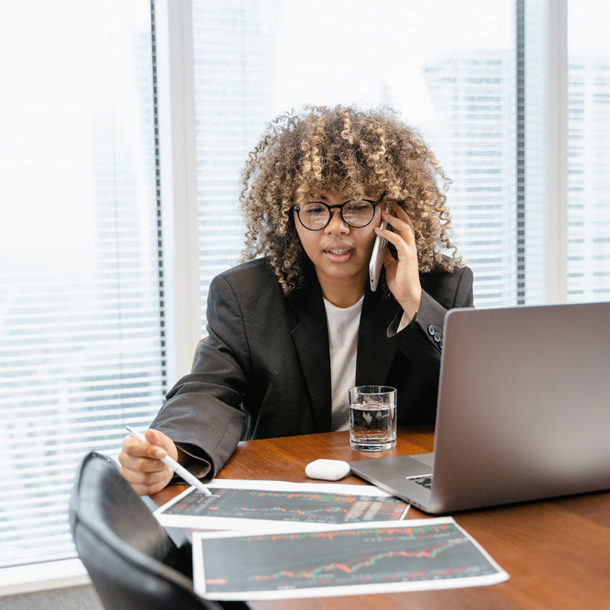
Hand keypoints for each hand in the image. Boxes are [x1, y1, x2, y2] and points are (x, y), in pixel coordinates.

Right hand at [119, 428, 177, 495]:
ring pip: (144, 479)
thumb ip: (156, 437)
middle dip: (158, 465)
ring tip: (164, 470)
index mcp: (128, 444)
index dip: (148, 451)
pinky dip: (157, 485)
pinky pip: (145, 490)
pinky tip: (159, 477)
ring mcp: (126, 474)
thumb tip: (150, 432)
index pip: (132, 448)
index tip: (163, 453)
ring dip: (160, 475)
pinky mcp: (132, 487)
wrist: (164, 462)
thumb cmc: (160, 448)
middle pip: (139, 465)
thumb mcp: (161, 440)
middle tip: (167, 463)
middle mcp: (124, 459)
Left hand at [375, 203, 421, 319]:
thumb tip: (380, 244)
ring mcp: (410, 251)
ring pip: (405, 229)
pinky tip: (379, 231)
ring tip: (384, 213)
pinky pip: (399, 242)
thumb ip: (387, 253)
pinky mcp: (408, 257)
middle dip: (398, 211)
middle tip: (389, 202)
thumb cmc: (400, 280)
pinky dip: (388, 235)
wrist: (407, 295)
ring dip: (394, 219)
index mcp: (407, 247)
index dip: (398, 216)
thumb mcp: (390, 264)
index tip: (389, 207)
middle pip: (407, 223)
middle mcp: (411, 246)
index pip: (404, 227)